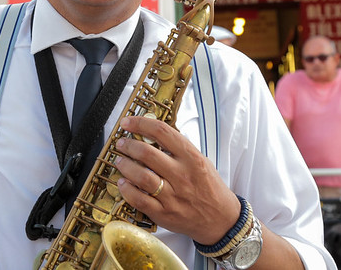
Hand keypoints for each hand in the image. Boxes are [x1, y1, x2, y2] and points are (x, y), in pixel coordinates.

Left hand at [113, 116, 240, 245]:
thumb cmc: (208, 187)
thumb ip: (178, 148)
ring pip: (141, 176)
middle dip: (128, 145)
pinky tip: (123, 182)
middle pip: (147, 153)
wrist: (221, 219)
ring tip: (120, 161)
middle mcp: (182, 175)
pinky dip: (127, 189)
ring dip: (125, 165)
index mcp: (192, 158)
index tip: (127, 122)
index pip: (162, 132)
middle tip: (121, 144)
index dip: (140, 123)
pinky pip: (139, 200)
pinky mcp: (165, 213)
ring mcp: (173, 196)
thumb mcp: (200, 161)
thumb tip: (150, 132)